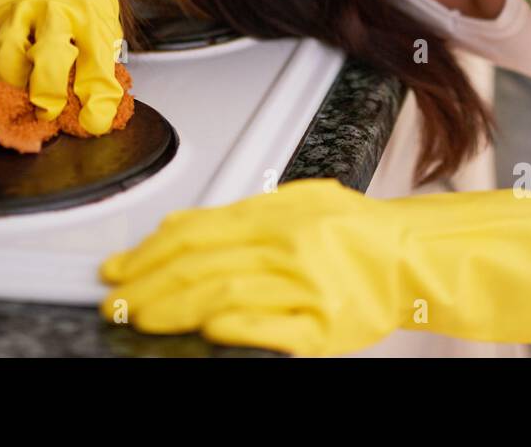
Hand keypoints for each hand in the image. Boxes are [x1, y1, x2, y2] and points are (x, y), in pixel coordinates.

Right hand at [0, 0, 124, 135]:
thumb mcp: (102, 13)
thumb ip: (102, 54)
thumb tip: (99, 105)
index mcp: (89, 11)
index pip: (98, 60)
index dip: (98, 98)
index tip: (94, 122)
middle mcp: (53, 7)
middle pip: (48, 56)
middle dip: (47, 94)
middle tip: (47, 113)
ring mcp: (16, 7)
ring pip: (5, 54)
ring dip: (10, 86)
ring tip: (16, 99)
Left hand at [97, 177, 530, 355]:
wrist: (412, 257)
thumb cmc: (356, 231)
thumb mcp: (297, 201)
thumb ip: (239, 214)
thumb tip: (175, 229)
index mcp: (279, 213)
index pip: (195, 231)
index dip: (147, 251)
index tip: (119, 269)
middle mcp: (290, 246)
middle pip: (199, 265)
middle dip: (146, 285)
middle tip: (118, 300)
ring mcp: (306, 287)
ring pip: (222, 295)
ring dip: (172, 309)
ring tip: (142, 317)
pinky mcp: (323, 328)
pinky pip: (266, 328)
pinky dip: (229, 327)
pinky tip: (203, 328)